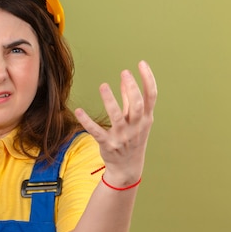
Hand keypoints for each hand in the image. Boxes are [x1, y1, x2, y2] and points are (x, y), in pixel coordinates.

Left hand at [74, 60, 157, 185]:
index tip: (141, 63)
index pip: (151, 96)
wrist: (128, 168)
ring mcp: (122, 136)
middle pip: (137, 105)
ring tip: (103, 86)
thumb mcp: (136, 120)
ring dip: (110, 101)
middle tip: (125, 72)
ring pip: (117, 117)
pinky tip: (79, 111)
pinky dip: (87, 122)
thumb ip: (130, 99)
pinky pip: (97, 132)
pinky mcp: (108, 144)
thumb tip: (125, 78)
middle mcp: (136, 127)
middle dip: (132, 89)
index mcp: (145, 118)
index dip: (148, 79)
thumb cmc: (133, 138)